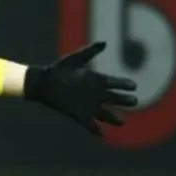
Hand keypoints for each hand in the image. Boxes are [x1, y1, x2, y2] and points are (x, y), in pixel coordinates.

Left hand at [24, 41, 138, 135]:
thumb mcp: (74, 59)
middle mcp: (95, 94)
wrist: (42, 83)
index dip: (124, 85)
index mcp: (96, 80)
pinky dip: (95, 129)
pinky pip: (89, 124)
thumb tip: (104, 43)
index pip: (115, 83)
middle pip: (114, 99)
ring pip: (106, 114)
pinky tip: (101, 133)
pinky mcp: (78, 115)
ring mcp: (88, 105)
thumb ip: (89, 52)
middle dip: (124, 101)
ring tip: (122, 122)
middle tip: (133, 101)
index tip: (133, 86)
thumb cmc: (58, 70)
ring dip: (114, 118)